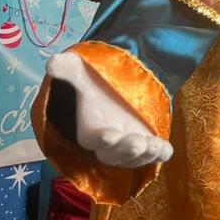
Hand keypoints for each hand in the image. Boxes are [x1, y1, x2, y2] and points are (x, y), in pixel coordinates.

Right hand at [46, 52, 172, 167]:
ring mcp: (128, 147)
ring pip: (134, 158)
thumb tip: (53, 61)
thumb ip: (68, 69)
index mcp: (91, 130)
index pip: (94, 140)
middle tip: (138, 143)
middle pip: (114, 155)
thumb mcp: (83, 73)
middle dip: (126, 150)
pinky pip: (153, 156)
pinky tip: (166, 149)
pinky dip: (160, 155)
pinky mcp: (147, 144)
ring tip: (155, 146)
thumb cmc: (96, 84)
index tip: (110, 135)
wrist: (117, 89)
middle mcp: (109, 144)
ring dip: (145, 155)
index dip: (101, 139)